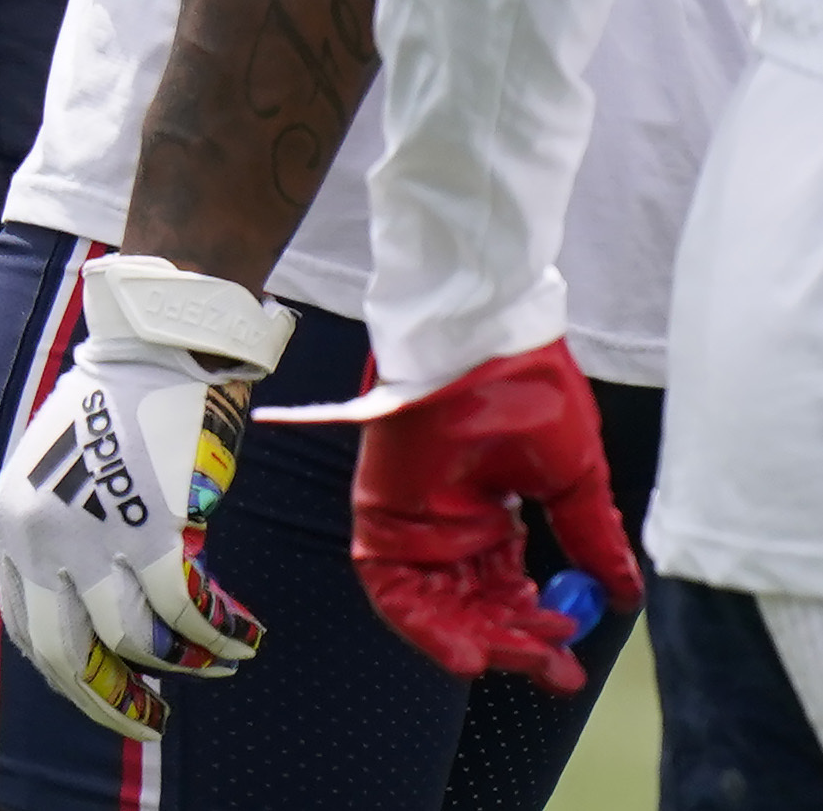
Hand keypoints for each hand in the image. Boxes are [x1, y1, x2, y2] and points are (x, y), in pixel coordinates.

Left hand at [0, 253, 289, 737]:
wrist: (148, 349)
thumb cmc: (108, 407)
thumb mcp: (52, 474)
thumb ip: (59, 534)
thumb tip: (94, 605)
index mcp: (10, 525)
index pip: (28, 629)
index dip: (70, 674)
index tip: (108, 692)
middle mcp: (38, 538)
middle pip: (68, 655)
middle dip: (111, 703)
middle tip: (151, 727)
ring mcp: (92, 536)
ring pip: (137, 640)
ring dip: (185, 665)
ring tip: (220, 664)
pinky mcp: (150, 529)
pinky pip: (188, 611)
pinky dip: (220, 634)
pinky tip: (245, 637)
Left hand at [349, 341, 639, 690]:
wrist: (482, 336)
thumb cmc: (525, 388)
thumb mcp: (572, 475)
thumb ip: (589, 537)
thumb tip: (624, 593)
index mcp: (492, 509)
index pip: (507, 586)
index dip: (536, 626)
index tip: (568, 661)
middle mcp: (448, 520)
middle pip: (471, 603)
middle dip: (512, 642)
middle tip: (552, 668)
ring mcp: (411, 516)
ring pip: (436, 603)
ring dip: (477, 639)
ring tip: (522, 659)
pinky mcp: (380, 510)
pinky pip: (392, 585)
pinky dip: (423, 624)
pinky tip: (468, 652)